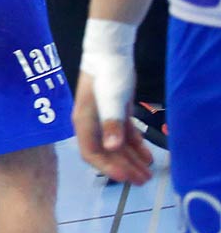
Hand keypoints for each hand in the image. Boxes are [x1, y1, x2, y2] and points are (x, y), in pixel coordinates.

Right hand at [72, 71, 152, 185]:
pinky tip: (147, 154)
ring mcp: (103, 119)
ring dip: (131, 159)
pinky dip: (134, 145)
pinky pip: (124, 134)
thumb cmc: (108, 76)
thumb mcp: (111, 100)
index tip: (125, 177)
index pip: (91, 153)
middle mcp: (92, 124)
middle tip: (143, 180)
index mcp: (84, 123)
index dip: (107, 167)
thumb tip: (111, 148)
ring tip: (148, 172)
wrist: (111, 51)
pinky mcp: (115, 112)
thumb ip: (111, 124)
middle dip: (124, 167)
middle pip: (106, 152)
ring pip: (116, 145)